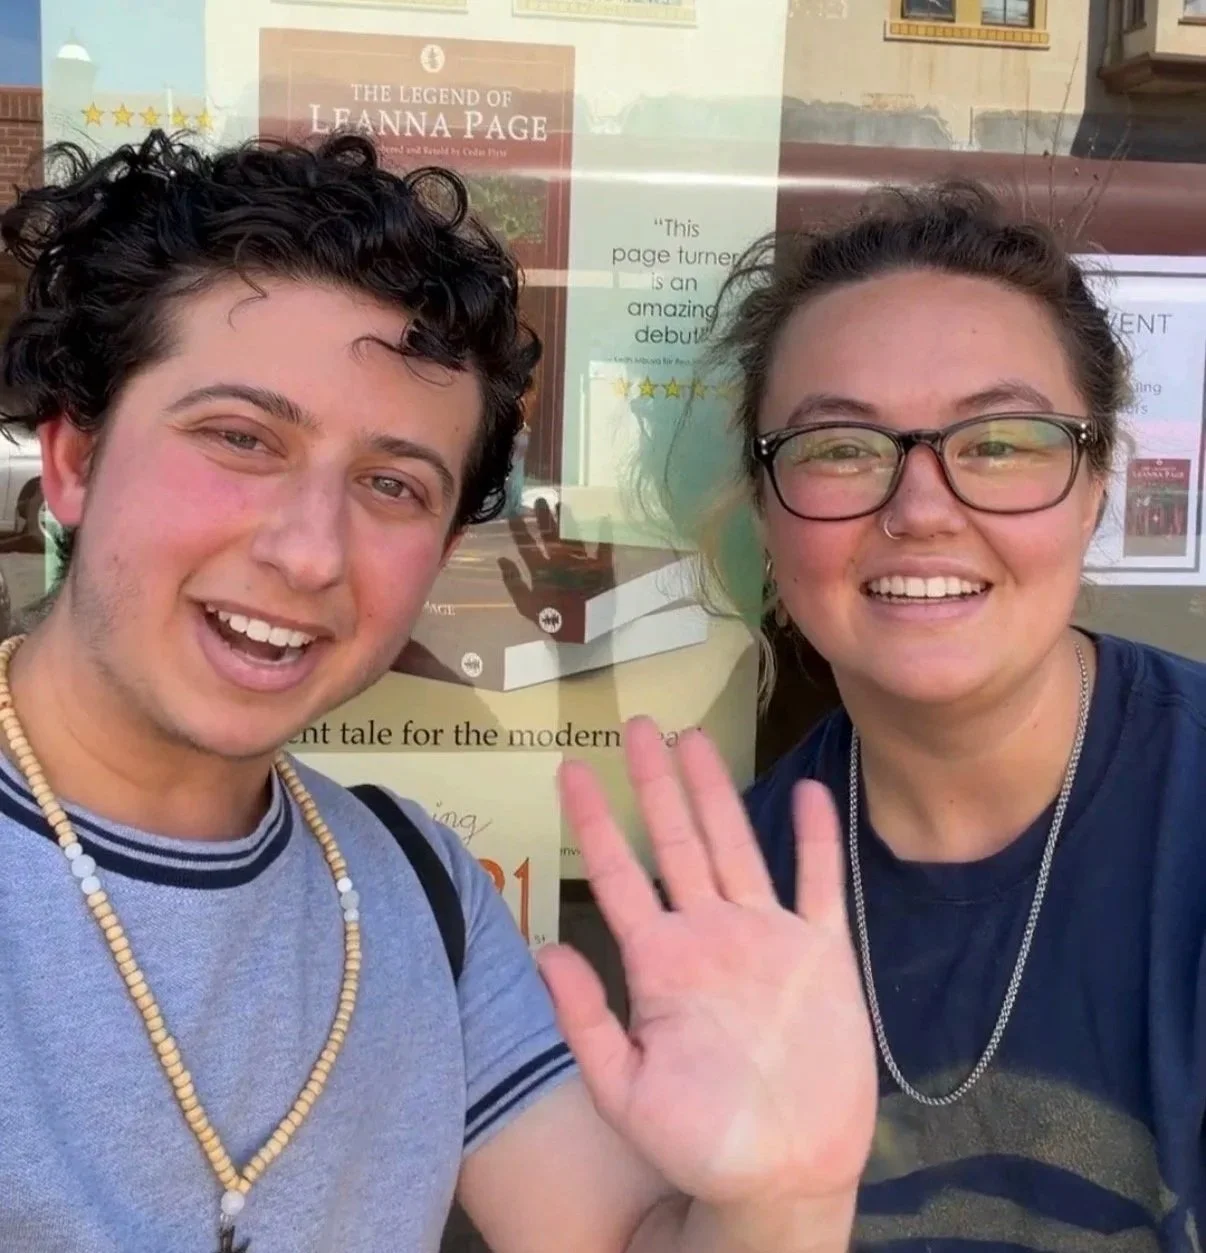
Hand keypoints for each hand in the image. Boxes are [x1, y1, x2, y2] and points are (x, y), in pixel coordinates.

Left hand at [537, 718, 877, 1212]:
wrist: (784, 1176)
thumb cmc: (700, 1143)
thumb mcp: (624, 1092)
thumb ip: (585, 1021)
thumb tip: (545, 949)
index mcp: (660, 961)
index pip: (618, 873)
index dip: (593, 820)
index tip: (572, 768)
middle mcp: (708, 934)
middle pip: (677, 840)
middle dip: (655, 782)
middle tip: (638, 724)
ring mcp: (767, 937)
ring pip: (737, 845)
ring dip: (718, 792)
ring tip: (696, 737)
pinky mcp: (822, 954)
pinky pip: (821, 884)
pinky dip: (816, 839)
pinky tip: (811, 792)